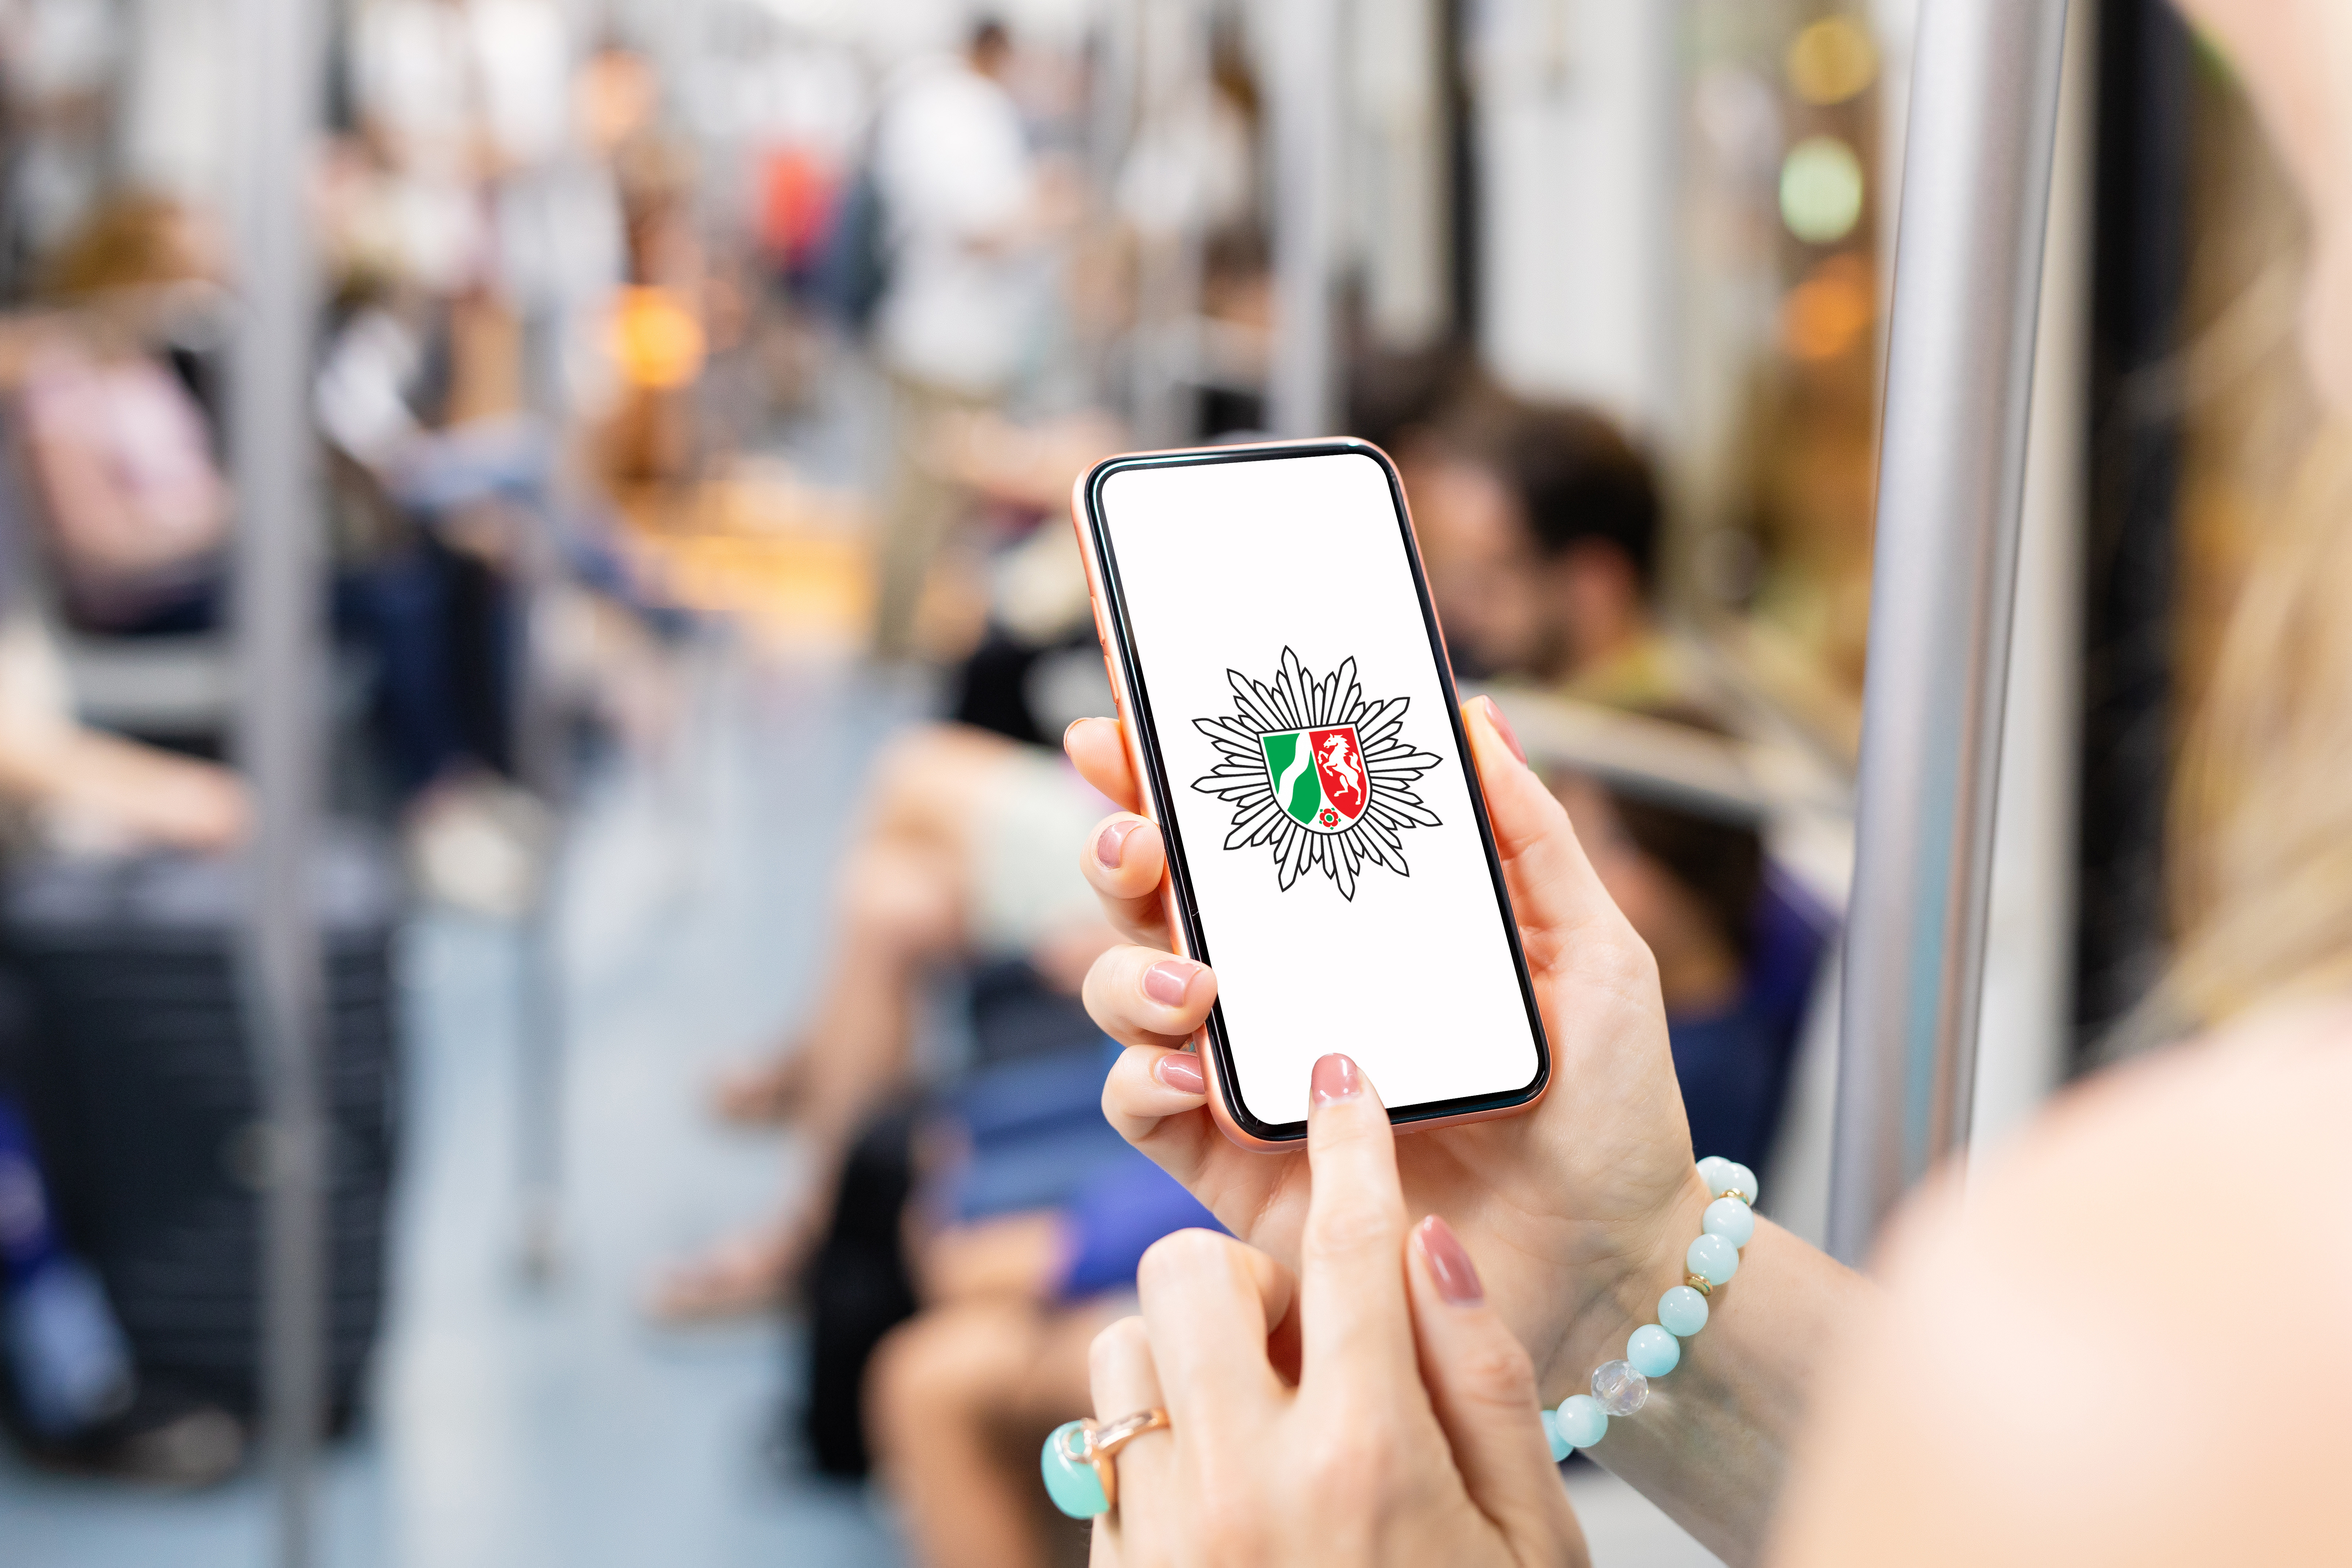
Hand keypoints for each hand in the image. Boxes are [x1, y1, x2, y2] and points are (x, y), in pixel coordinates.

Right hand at [1066, 697, 1710, 1398]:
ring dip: (1127, 971)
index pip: (1239, 833)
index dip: (1167, 775)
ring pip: (1128, 996)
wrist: (1609, 1256)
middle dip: (1122, 850)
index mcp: (1349, 928)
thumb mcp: (1594, 950)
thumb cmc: (1607, 1105)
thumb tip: (1475, 716)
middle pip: (1158, 900)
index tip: (1127, 724)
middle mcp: (1281, 990)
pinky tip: (1196, 1069)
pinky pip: (1140, 1106)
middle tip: (1139, 839)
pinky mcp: (1235, 1166)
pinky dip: (1141, 1076)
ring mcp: (1251, 1075)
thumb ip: (1532, 836)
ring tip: (1193, 984)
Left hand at [1085, 1053, 1587, 1567]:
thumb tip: (1433, 1241)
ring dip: (1187, 1357)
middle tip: (1296, 1327)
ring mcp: (1161, 1532)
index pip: (1348, 1247)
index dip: (1349, 1146)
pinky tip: (1226, 1488)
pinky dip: (1158, 1441)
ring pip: (1124, 1344)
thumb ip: (1487, 1380)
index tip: (1341, 1081)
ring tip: (1258, 1417)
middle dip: (1236, 1269)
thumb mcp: (1532, 1533)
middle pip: (1187, 1267)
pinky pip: (1100, 1445)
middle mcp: (1242, 1485)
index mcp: (1365, 1459)